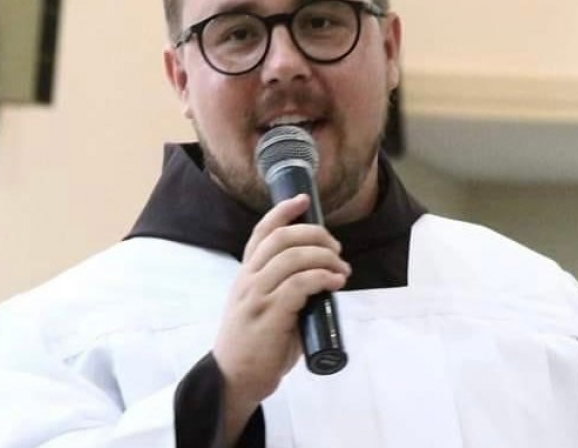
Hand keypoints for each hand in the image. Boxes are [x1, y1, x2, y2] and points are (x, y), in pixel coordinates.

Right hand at [213, 194, 349, 442]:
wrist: (235, 379)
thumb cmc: (255, 344)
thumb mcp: (263, 305)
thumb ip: (284, 287)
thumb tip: (321, 275)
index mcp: (246, 274)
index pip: (261, 232)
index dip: (282, 211)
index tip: (304, 199)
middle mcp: (248, 279)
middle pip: (281, 238)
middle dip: (314, 234)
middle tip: (336, 248)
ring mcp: (257, 296)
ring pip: (292, 258)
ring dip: (324, 256)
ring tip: (341, 268)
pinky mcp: (269, 316)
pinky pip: (299, 285)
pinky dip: (322, 277)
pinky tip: (335, 281)